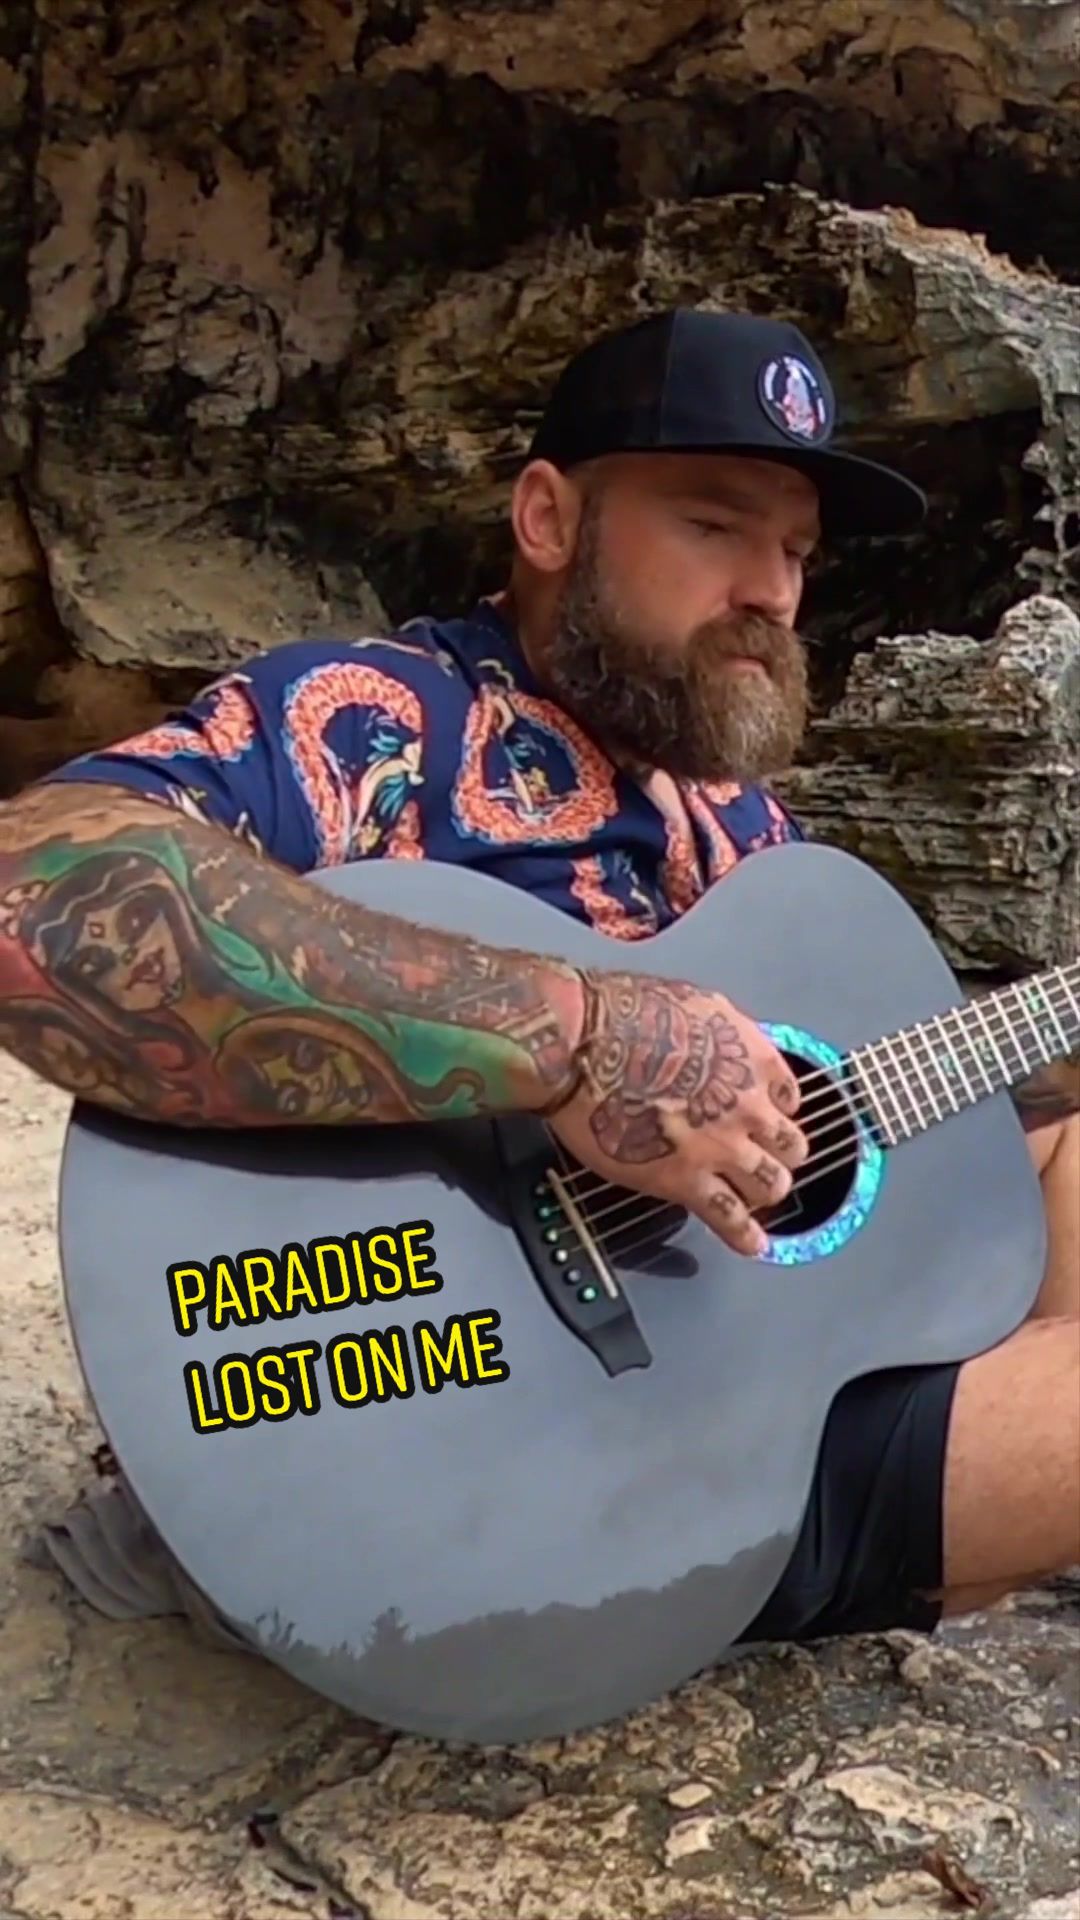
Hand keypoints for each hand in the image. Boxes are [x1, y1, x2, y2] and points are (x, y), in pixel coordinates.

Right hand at [546, 969, 808, 1255]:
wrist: (583, 1045)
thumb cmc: (622, 1014)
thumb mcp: (695, 1002)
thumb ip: (723, 1032)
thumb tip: (724, 1044)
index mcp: (751, 1058)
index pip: (789, 1096)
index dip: (775, 1108)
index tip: (765, 1116)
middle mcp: (747, 1105)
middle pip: (790, 1145)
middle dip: (779, 1153)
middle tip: (765, 1158)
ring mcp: (721, 1147)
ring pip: (771, 1185)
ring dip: (765, 1190)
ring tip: (756, 1196)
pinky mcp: (686, 1180)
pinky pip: (729, 1217)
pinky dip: (745, 1236)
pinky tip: (752, 1244)